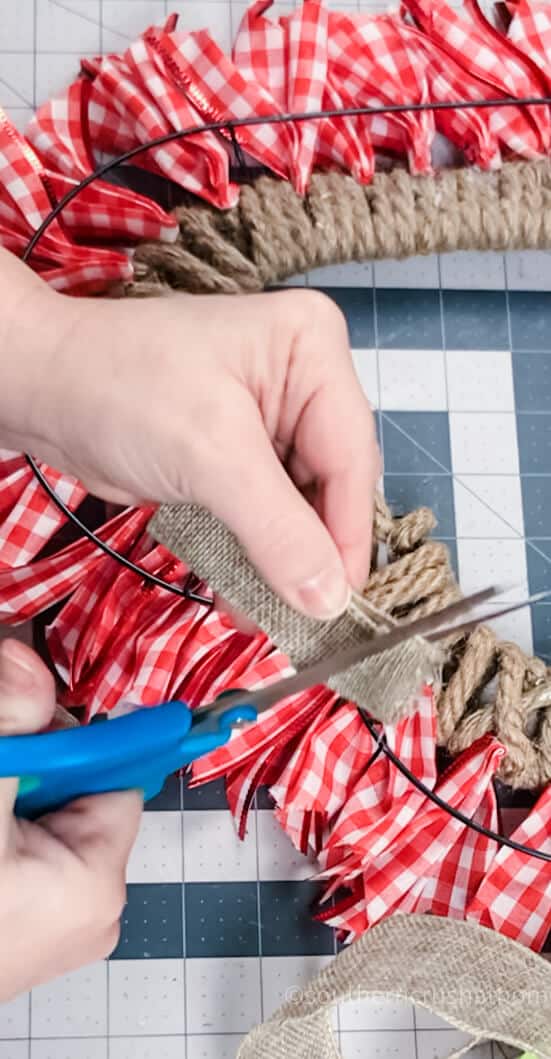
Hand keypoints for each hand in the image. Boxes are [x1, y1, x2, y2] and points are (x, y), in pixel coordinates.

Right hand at [0, 637, 141, 1000]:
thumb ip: (9, 728)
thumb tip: (24, 661)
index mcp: (96, 883)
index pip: (116, 775)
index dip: (74, 738)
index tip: (34, 713)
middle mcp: (92, 909)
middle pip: (80, 793)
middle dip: (35, 763)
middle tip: (4, 759)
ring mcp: (58, 924)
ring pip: (49, 816)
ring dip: (15, 790)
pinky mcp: (29, 925)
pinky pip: (30, 848)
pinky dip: (7, 823)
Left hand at [2, 251, 379, 619]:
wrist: (40, 389)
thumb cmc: (120, 388)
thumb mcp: (211, 457)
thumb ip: (278, 531)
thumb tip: (329, 601)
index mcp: (313, 351)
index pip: (352, 457)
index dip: (347, 538)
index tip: (341, 605)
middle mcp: (302, 383)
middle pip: (329, 488)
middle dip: (310, 557)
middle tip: (300, 622)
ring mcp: (270, 422)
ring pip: (297, 512)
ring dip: (278, 568)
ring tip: (258, 617)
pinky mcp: (237, 457)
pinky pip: (263, 518)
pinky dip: (251, 558)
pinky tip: (236, 596)